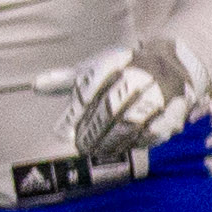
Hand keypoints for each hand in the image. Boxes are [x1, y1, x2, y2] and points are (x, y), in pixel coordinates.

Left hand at [32, 34, 206, 167]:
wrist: (173, 65)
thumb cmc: (122, 71)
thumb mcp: (94, 69)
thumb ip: (66, 79)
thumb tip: (35, 85)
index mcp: (117, 60)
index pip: (92, 83)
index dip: (76, 109)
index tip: (62, 131)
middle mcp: (140, 73)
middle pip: (112, 104)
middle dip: (94, 128)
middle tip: (79, 145)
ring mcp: (160, 92)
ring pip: (134, 120)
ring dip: (112, 139)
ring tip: (95, 151)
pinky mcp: (176, 110)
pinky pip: (156, 131)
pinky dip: (137, 142)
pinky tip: (120, 149)